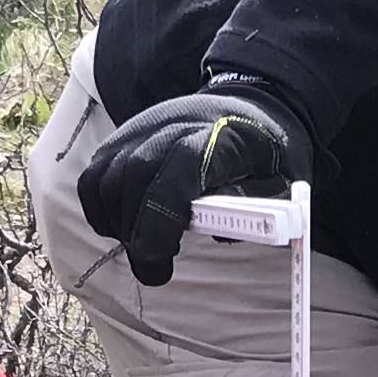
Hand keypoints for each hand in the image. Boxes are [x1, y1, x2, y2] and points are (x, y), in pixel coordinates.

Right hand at [77, 84, 309, 283]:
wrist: (247, 107)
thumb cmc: (267, 153)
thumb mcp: (284, 182)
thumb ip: (259, 210)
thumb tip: (222, 231)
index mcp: (219, 136)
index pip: (177, 169)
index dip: (160, 220)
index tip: (162, 263)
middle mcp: (170, 125)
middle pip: (132, 176)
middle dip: (137, 234)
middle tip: (156, 269)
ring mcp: (139, 128)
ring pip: (104, 180)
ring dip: (117, 224)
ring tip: (145, 244)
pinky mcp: (120, 137)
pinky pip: (93, 179)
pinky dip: (101, 211)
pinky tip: (128, 226)